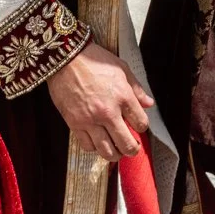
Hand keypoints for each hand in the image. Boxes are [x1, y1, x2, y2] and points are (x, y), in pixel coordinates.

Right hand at [47, 42, 153, 161]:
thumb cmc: (93, 60)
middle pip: (127, 144)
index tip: (138, 125)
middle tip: (133, 148)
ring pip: (107, 151)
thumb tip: (149, 104)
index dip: (142, 127)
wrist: (65, 59)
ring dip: (115, 154)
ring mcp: (90, 120)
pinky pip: (87, 146)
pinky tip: (97, 141)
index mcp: (123, 96)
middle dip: (133, 149)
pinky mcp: (74, 124)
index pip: (141, 123)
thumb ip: (137, 89)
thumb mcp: (122, 68)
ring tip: (116, 150)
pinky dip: (94, 148)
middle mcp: (108, 112)